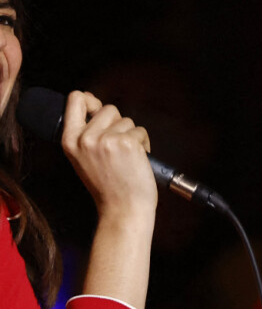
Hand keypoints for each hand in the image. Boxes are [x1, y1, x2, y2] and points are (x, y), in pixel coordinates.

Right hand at [61, 90, 157, 220]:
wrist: (123, 209)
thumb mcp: (84, 158)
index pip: (75, 100)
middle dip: (119, 124)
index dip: (90, 99)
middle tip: (118, 149)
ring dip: (132, 136)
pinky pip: (141, 131)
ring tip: (127, 158)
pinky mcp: (127, 142)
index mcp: (70, 141)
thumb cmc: (108, 186)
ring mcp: (106, 140)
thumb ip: (87, 133)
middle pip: (109, 109)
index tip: (98, 107)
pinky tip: (138, 160)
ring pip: (127, 120)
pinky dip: (144, 143)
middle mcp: (86, 138)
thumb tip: (93, 103)